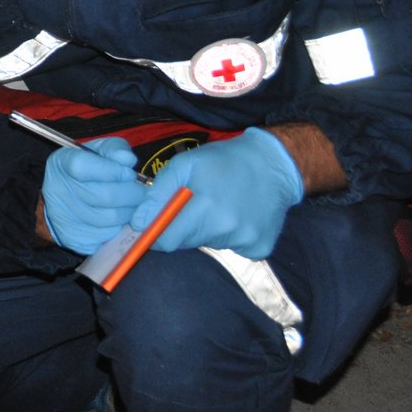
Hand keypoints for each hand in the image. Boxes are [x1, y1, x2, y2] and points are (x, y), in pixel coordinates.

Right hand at [41, 136, 149, 254]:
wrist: (62, 200)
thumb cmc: (86, 172)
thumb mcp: (98, 151)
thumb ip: (114, 149)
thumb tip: (128, 160)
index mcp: (61, 163)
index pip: (83, 166)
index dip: (112, 171)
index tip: (128, 173)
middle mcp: (58, 191)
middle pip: (105, 196)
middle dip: (132, 194)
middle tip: (139, 192)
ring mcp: (64, 218)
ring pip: (112, 218)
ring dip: (129, 212)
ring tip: (130, 205)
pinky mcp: (74, 239)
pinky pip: (108, 236)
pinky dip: (119, 228)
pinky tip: (118, 220)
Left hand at [128, 128, 303, 258]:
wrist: (273, 164)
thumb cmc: (222, 161)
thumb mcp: (184, 164)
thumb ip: (158, 193)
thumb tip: (138, 222)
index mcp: (205, 206)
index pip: (167, 240)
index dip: (156, 233)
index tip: (156, 223)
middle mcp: (227, 228)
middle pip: (186, 244)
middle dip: (181, 228)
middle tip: (195, 205)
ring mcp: (245, 241)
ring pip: (208, 244)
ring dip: (206, 230)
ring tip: (219, 206)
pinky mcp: (260, 249)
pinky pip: (232, 250)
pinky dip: (229, 237)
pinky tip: (237, 215)